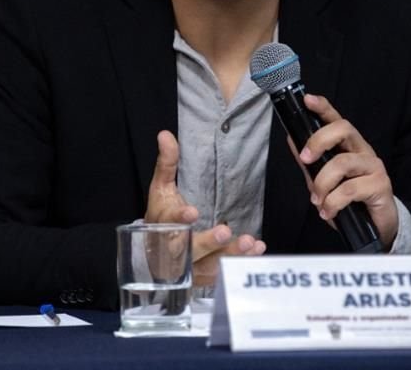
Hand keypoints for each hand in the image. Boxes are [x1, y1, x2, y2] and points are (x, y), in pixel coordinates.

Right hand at [146, 131, 265, 285]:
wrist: (155, 255)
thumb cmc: (161, 216)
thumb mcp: (161, 188)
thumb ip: (167, 163)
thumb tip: (165, 135)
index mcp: (161, 225)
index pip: (168, 222)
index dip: (179, 218)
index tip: (192, 212)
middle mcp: (173, 249)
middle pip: (188, 249)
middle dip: (206, 241)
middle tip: (224, 232)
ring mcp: (188, 265)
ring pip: (208, 264)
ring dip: (228, 254)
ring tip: (248, 242)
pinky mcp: (203, 276)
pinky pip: (222, 272)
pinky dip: (239, 262)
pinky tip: (255, 250)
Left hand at [298, 95, 397, 249]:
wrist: (375, 227)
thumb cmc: (349, 200)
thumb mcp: (323, 180)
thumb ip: (310, 162)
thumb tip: (292, 139)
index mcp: (348, 146)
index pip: (336, 120)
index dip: (323, 108)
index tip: (307, 99)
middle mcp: (362, 151)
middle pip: (343, 129)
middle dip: (318, 141)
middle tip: (305, 160)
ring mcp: (373, 167)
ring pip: (342, 163)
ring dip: (322, 183)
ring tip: (318, 201)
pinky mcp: (380, 185)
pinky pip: (350, 189)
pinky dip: (333, 202)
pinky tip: (328, 212)